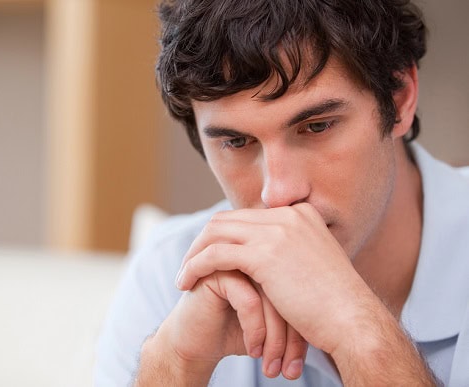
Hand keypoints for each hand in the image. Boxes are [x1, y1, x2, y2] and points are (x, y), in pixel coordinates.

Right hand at [137, 269, 307, 384]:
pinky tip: (252, 350)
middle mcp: (256, 254)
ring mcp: (235, 257)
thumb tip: (336, 329)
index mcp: (274, 259)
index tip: (302, 363)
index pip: (301, 290)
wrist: (199, 342)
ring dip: (274, 338)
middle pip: (289, 291)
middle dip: (292, 336)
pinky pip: (248, 300)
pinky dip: (254, 330)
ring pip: (271, 296)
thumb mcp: (275, 321)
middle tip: (292, 369)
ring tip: (274, 367)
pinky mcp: (216, 271)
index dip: (303, 328)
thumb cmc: (238, 332)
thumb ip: (298, 309)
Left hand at [176, 203, 380, 356]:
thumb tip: (267, 261)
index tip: (208, 257)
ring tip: (183, 277)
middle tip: (188, 265)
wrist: (354, 322)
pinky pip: (214, 254)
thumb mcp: (313, 266)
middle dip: (202, 242)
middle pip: (226, 220)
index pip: (246, 217)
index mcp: (300, 214)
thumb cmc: (335, 305)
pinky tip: (186, 283)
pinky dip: (195, 266)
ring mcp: (277, 232)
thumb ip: (290, 253)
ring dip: (194, 254)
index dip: (222, 236)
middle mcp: (287, 215)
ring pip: (216, 233)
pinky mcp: (265, 254)